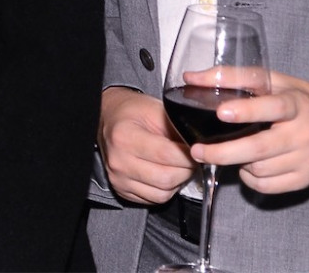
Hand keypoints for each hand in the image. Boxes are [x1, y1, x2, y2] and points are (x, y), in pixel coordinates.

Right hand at [99, 86, 194, 203]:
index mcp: (124, 136)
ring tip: (178, 166)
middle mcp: (119, 161)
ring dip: (177, 182)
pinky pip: (154, 199)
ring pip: (162, 194)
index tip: (197, 150)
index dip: (188, 155)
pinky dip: (165, 189)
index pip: (166, 155)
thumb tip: (199, 147)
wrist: (109, 119)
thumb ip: (176, 128)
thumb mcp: (155, 109)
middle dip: (186, 170)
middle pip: (166, 178)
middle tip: (190, 158)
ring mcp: (119, 179)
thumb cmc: (132, 112)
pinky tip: (165, 173)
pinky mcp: (122, 191)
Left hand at [191, 71, 308, 194]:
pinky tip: (249, 165)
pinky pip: (267, 186)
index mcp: (296, 104)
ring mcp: (306, 159)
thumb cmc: (298, 99)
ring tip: (232, 150)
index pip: (272, 107)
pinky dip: (250, 178)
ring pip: (259, 169)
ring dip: (237, 162)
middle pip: (259, 148)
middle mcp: (302, 133)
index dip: (247, 111)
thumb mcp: (273, 80)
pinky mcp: (305, 179)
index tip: (221, 112)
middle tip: (197, 150)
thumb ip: (233, 77)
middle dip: (223, 152)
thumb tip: (190, 77)